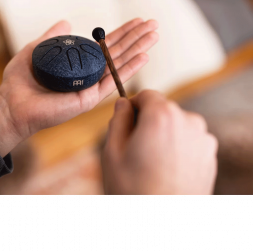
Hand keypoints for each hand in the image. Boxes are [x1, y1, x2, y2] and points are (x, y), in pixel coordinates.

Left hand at [0, 19, 158, 156]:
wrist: (13, 104)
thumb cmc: (21, 80)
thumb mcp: (36, 49)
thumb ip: (52, 36)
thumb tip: (66, 21)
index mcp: (77, 63)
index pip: (104, 46)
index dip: (121, 33)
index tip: (137, 22)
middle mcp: (88, 74)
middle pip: (117, 53)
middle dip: (136, 38)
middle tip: (154, 24)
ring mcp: (91, 87)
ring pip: (119, 65)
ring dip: (138, 49)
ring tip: (154, 35)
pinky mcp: (89, 99)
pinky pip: (112, 81)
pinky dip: (129, 69)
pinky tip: (143, 57)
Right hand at [102, 90, 218, 194]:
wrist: (164, 225)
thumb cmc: (135, 190)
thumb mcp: (112, 151)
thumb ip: (117, 119)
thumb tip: (123, 103)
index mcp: (162, 116)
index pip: (146, 95)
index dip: (133, 106)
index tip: (126, 122)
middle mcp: (188, 121)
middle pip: (162, 109)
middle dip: (148, 122)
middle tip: (136, 148)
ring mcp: (202, 138)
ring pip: (176, 124)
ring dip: (163, 134)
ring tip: (152, 162)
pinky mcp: (209, 154)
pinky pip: (188, 139)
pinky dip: (177, 147)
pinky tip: (167, 168)